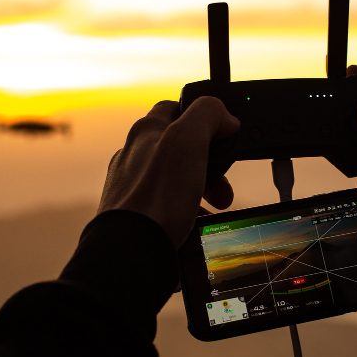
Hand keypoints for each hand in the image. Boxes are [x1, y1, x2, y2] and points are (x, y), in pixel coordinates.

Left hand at [98, 98, 240, 247]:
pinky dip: (187, 209)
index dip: (203, 116)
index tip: (223, 132)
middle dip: (210, 163)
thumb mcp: (188, 140)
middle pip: (180, 148)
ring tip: (217, 205)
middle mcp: (135, 155)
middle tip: (224, 182)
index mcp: (146, 131)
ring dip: (202, 187)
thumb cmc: (157, 195)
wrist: (131, 249)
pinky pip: (167, 204)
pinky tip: (196, 222)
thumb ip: (207, 115)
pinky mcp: (135, 211)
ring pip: (176, 177)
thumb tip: (224, 115)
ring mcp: (133, 184)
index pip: (175, 107)